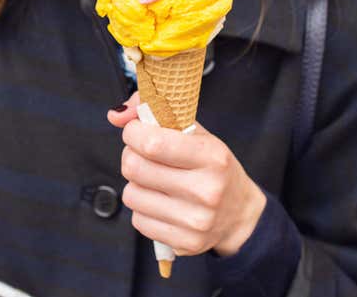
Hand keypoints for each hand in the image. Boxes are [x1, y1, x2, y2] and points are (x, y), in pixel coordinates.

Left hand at [107, 92, 265, 256]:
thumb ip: (157, 114)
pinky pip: (138, 220)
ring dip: (135, 184)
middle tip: (142, 154)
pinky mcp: (184, 243)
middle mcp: (206, 190)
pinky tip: (160, 203)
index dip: (133, 132)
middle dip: (131, 155)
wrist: (239, 213)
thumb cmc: (212, 166)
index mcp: (212, 156)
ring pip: (131, 194)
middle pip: (135, 168)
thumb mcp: (197, 134)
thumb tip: (116, 115)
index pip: (152, 143)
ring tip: (155, 180)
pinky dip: (142, 209)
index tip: (135, 130)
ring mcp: (195, 220)